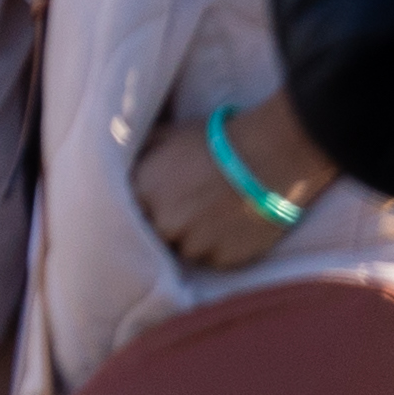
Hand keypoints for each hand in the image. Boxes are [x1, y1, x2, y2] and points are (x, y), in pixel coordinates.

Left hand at [129, 105, 339, 272]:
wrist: (270, 154)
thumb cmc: (218, 139)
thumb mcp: (169, 134)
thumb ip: (142, 153)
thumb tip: (122, 158)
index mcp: (144, 191)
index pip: (130, 211)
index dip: (146, 207)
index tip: (159, 202)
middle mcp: (163, 223)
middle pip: (156, 234)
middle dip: (169, 224)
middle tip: (192, 208)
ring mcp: (193, 245)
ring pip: (185, 250)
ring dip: (195, 239)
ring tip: (215, 217)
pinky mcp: (222, 260)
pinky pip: (214, 260)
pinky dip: (220, 248)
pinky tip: (233, 226)